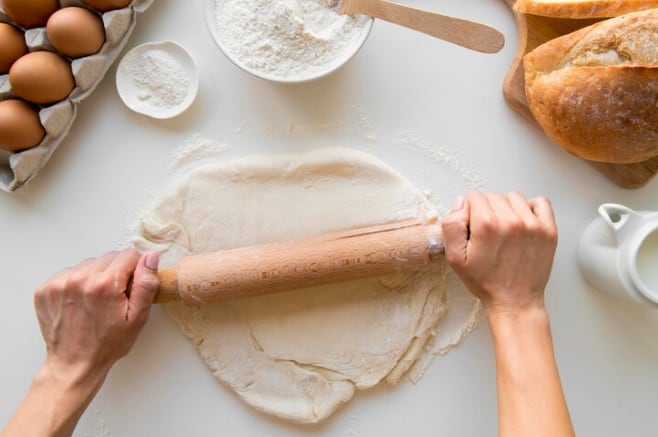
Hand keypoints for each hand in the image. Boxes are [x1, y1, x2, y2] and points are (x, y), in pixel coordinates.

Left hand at [2, 250, 159, 436]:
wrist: (74, 364)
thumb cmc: (107, 344)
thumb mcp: (137, 318)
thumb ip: (146, 284)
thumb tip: (150, 257)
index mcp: (105, 284)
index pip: (128, 255)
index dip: (135, 270)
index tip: (130, 287)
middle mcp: (80, 279)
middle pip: (108, 257)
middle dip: (115, 273)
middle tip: (114, 297)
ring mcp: (59, 283)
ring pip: (88, 264)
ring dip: (95, 277)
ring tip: (96, 301)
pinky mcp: (45, 289)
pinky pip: (69, 273)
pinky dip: (76, 283)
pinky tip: (80, 302)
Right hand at [441, 191, 556, 314]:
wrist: (514, 302)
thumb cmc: (485, 282)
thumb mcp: (454, 258)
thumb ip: (451, 226)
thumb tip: (460, 202)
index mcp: (486, 225)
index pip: (474, 197)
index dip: (469, 211)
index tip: (473, 227)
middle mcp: (511, 221)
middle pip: (493, 195)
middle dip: (487, 209)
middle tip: (488, 232)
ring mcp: (533, 224)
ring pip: (514, 197)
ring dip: (507, 208)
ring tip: (505, 229)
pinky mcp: (549, 230)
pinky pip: (540, 202)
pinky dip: (531, 208)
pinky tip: (523, 223)